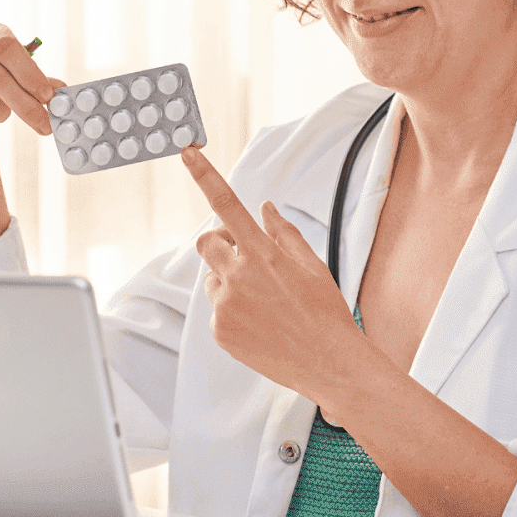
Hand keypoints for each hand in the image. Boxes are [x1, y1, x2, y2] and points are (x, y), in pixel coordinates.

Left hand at [179, 144, 366, 397]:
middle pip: (205, 242)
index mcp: (263, 253)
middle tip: (242, 254)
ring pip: (213, 279)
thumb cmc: (326, 313)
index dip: (204, 176)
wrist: (329, 364)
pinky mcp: (220, 331)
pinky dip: (233, 313)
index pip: (227, 205)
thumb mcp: (313, 265)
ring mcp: (226, 305)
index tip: (187, 153)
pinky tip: (261, 324)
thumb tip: (266, 208)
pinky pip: (217, 311)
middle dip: (219, 243)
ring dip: (229, 281)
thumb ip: (284, 233)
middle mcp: (239, 276)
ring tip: (264, 302)